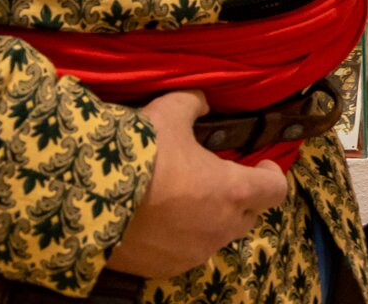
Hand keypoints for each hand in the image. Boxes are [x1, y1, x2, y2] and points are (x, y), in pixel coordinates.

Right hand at [107, 90, 287, 279]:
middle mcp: (221, 227)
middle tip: (221, 181)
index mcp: (233, 190)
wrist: (91, 199)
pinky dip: (184, 239)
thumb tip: (201, 100)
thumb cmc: (142, 154)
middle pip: (248, 215)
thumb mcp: (170, 112)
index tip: (260, 166)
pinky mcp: (167, 268)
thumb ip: (193, 103)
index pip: (275, 190)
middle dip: (242, 199)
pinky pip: (187, 253)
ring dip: (213, 220)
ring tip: (189, 202)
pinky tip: (163, 223)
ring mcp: (195, 252)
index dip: (271, 176)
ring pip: (218, 236)